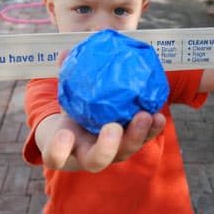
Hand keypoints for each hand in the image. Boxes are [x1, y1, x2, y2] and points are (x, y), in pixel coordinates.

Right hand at [34, 49, 166, 172]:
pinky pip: (143, 140)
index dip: (59, 149)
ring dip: (136, 136)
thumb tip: (65, 52)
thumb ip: (65, 76)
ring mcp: (112, 154)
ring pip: (124, 152)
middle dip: (106, 147)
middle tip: (113, 127)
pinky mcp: (130, 145)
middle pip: (96, 161)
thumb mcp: (66, 95)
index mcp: (65, 147)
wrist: (86, 129)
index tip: (65, 133)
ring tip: (144, 115)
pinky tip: (158, 116)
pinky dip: (151, 130)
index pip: (55, 156)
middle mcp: (89, 156)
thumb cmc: (70, 113)